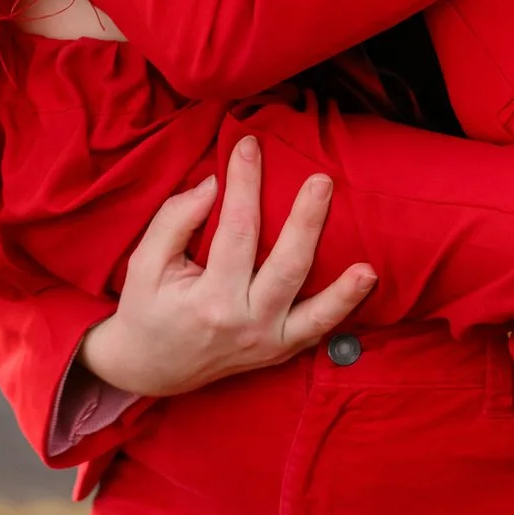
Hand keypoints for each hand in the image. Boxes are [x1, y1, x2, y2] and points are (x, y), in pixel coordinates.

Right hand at [78, 139, 375, 398]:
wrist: (150, 368)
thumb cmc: (146, 308)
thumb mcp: (145, 264)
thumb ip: (175, 220)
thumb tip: (213, 184)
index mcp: (209, 300)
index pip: (236, 230)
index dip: (244, 184)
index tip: (249, 146)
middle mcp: (244, 324)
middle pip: (286, 268)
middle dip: (306, 222)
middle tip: (322, 181)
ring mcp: (267, 344)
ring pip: (315, 313)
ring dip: (344, 290)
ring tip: (368, 267)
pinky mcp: (279, 351)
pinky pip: (317, 332)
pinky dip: (342, 311)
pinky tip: (364, 285)